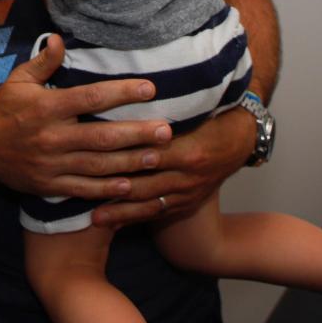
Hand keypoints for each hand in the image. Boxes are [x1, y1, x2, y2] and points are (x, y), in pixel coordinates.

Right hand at [0, 36, 171, 198]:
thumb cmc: (3, 108)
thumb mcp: (18, 80)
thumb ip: (43, 62)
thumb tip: (59, 39)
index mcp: (45, 107)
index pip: (90, 98)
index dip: (121, 93)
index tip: (150, 89)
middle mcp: (50, 136)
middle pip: (101, 136)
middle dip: (136, 134)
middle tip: (166, 130)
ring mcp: (50, 164)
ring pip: (97, 165)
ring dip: (130, 162)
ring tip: (157, 157)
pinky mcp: (49, 184)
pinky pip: (82, 188)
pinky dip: (106, 189)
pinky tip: (128, 185)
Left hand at [92, 106, 253, 227]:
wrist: (241, 138)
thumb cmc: (208, 115)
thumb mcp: (190, 109)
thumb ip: (156, 113)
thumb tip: (119, 97)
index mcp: (186, 151)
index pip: (146, 157)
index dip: (118, 159)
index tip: (89, 160)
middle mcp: (187, 175)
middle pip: (143, 185)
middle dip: (112, 191)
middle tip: (80, 193)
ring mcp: (187, 192)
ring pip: (149, 204)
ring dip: (121, 212)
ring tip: (94, 218)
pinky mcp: (187, 203)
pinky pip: (159, 213)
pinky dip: (137, 218)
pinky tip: (117, 225)